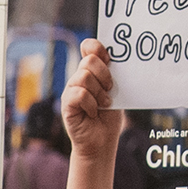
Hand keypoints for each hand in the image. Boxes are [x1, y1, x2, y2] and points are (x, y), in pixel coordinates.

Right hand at [64, 43, 123, 170]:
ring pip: (84, 77)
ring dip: (99, 92)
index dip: (98, 47)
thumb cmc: (109, 116)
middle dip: (104, 75)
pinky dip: (91, 104)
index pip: (89, 47)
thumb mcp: (116, 92)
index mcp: (92, 71)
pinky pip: (79, 94)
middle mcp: (79, 77)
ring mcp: (71, 90)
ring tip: (104, 103)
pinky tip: (93, 112)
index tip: (109, 59)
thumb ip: (114, 76)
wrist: (102, 141)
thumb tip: (120, 59)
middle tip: (110, 89)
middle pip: (89, 61)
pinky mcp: (67, 104)